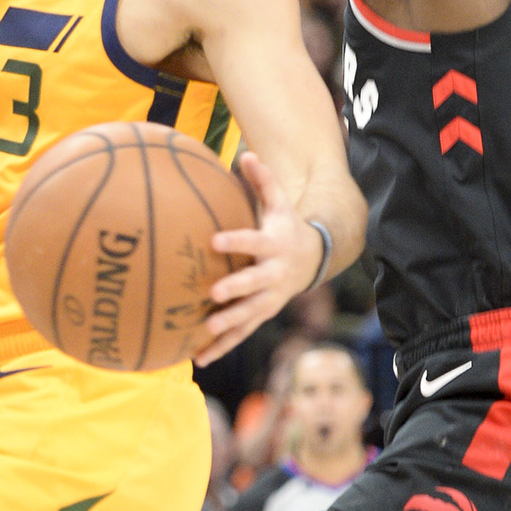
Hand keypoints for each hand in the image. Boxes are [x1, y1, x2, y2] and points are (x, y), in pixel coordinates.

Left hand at [191, 154, 327, 366]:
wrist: (312, 260)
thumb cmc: (286, 227)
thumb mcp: (280, 203)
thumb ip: (263, 180)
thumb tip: (245, 152)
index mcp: (273, 246)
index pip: (253, 242)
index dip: (236, 241)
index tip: (214, 241)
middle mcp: (273, 275)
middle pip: (254, 284)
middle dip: (237, 289)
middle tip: (215, 292)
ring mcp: (268, 299)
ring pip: (248, 314)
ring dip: (228, 324)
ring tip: (206, 330)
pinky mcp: (261, 315)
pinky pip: (240, 334)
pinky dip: (221, 347)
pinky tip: (198, 358)